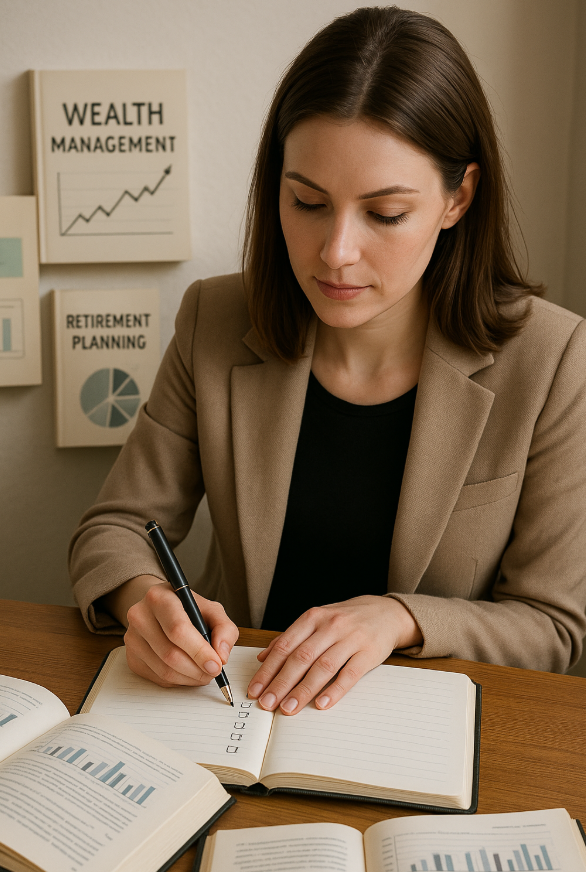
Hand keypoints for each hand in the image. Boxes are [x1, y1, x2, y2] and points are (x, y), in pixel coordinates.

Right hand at [112, 576, 238, 686]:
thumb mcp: (211, 609)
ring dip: (190, 678)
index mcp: (159, 597)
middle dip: (197, 669)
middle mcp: (140, 616)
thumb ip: (224, 628)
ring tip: (204, 672)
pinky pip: (158, 678)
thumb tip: (221, 655)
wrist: (159, 608)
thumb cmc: (187, 609)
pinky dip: (178, 681)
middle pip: (170, 654)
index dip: (199, 651)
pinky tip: (188, 671)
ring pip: (164, 670)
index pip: (178, 629)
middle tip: (213, 671)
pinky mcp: (131, 658)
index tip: (216, 664)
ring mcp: (132, 638)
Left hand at [247, 595, 421, 714]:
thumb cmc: (346, 619)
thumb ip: (291, 638)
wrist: (386, 612)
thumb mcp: (317, 620)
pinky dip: (334, 690)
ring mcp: (351, 638)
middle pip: (301, 657)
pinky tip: (321, 704)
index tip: (255, 689)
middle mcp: (330, 626)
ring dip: (303, 690)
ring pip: (323, 667)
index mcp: (313, 617)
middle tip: (267, 703)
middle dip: (281, 683)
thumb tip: (262, 657)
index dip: (268, 669)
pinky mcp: (369, 652)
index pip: (285, 646)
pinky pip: (350, 674)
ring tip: (288, 708)